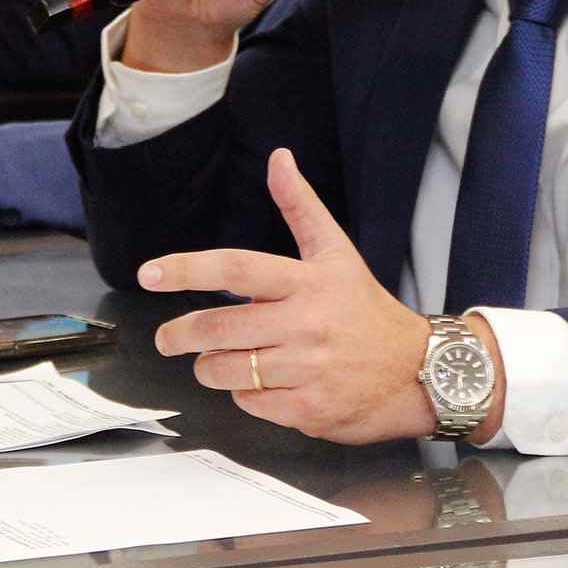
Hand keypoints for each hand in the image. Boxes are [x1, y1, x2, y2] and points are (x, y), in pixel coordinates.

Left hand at [142, 148, 442, 443]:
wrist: (417, 371)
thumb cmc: (366, 310)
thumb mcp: (337, 252)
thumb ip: (300, 206)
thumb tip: (279, 157)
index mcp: (307, 281)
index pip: (235, 268)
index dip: (187, 268)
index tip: (149, 273)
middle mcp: (306, 324)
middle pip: (220, 327)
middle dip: (181, 334)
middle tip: (167, 337)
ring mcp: (308, 370)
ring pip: (228, 370)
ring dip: (209, 366)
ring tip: (213, 360)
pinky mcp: (309, 410)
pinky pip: (251, 402)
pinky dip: (244, 394)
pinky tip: (259, 383)